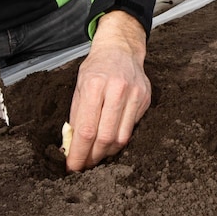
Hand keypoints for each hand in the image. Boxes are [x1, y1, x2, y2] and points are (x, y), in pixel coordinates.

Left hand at [66, 10, 151, 171]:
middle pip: (105, 137)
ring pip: (122, 137)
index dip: (78, 153)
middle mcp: (117, 88)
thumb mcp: (79, 87)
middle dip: (93, 157)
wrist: (121, 48)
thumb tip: (71, 146)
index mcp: (95, 84)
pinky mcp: (145, 99)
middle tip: (84, 166)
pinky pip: (131, 128)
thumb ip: (77, 116)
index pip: (86, 130)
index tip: (72, 166)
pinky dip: (119, 139)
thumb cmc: (97, 68)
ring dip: (107, 152)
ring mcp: (135, 94)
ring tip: (96, 156)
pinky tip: (110, 140)